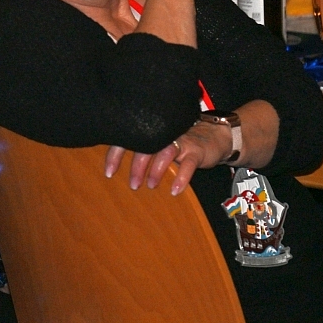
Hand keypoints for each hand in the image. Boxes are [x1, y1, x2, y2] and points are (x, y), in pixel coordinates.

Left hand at [104, 119, 232, 196]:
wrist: (213, 135)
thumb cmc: (179, 143)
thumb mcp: (159, 144)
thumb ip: (142, 151)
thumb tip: (116, 171)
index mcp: (150, 132)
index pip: (128, 139)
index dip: (116, 155)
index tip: (109, 172)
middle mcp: (163, 134)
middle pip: (145, 146)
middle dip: (137, 166)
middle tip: (133, 185)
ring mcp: (180, 141)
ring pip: (165, 152)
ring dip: (156, 170)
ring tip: (152, 185)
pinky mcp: (196, 151)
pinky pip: (188, 164)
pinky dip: (181, 177)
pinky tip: (175, 190)